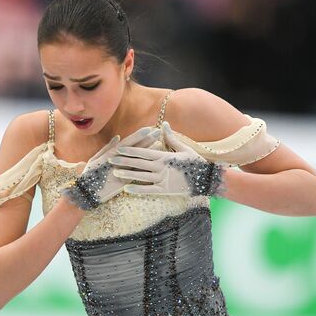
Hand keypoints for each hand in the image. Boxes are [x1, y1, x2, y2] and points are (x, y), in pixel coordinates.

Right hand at [60, 126, 160, 209]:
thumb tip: (118, 137)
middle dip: (147, 140)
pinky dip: (146, 167)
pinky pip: (138, 173)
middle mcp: (118, 162)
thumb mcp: (95, 159)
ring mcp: (122, 171)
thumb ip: (107, 148)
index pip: (128, 142)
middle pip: (136, 149)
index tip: (149, 128)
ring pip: (139, 160)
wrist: (87, 194)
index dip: (139, 135)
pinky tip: (154, 162)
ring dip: (149, 151)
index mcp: (110, 154)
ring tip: (160, 144)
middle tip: (158, 132)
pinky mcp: (125, 182)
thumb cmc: (89, 175)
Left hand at [109, 121, 225, 196]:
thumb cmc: (194, 162)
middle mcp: (161, 167)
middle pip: (139, 163)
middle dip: (123, 161)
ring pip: (141, 176)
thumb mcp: (183, 148)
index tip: (118, 148)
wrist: (206, 179)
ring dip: (127, 174)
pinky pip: (148, 190)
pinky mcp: (165, 190)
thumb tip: (164, 124)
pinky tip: (126, 190)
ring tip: (115, 173)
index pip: (143, 152)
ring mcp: (162, 179)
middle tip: (109, 159)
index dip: (130, 150)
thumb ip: (171, 138)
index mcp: (164, 156)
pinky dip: (137, 190)